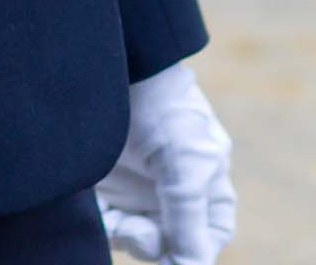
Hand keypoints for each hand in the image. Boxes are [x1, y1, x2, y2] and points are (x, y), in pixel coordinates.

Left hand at [94, 62, 235, 264]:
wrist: (117, 69)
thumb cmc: (167, 111)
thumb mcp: (188, 164)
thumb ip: (190, 219)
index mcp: (205, 184)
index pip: (209, 235)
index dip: (196, 252)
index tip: (177, 259)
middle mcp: (173, 192)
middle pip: (171, 245)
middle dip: (158, 249)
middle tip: (141, 233)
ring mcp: (138, 191)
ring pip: (137, 240)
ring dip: (131, 239)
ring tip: (126, 225)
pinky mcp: (106, 190)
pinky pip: (107, 225)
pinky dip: (107, 226)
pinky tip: (107, 216)